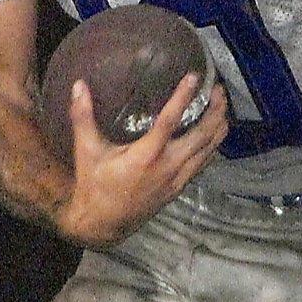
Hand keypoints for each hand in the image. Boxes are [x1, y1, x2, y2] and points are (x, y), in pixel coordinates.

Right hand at [53, 73, 227, 245]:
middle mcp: (168, 166)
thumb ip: (82, 116)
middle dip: (215, 111)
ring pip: (208, 150)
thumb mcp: (86, 150)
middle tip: (218, 89)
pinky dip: (212, 146)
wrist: (103, 224)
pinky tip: (214, 134)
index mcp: (146, 155)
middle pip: (202, 136)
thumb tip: (78, 85)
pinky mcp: (179, 187)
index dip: (183, 97)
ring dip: (218, 127)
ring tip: (222, 106)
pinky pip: (203, 163)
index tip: (194, 77)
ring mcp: (177, 179)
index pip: (170, 120)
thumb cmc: (93, 186)